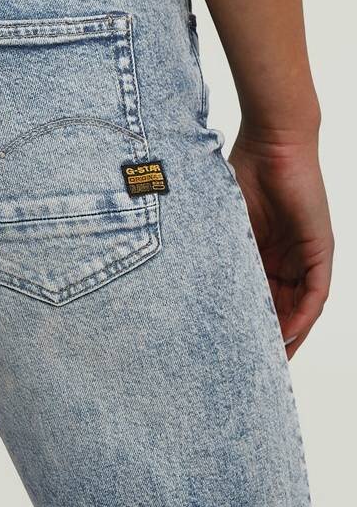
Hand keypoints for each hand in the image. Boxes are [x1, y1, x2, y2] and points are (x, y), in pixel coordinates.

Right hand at [227, 127, 333, 358]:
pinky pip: (316, 293)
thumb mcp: (223, 224)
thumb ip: (217, 251)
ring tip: (267, 359)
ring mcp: (305, 255)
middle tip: (246, 363)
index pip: (257, 296)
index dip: (245, 322)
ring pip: (299, 306)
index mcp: (260, 251)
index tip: (228, 346)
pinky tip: (288, 334)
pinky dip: (303, 315)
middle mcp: (285, 258)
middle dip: (265, 336)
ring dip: (287, 334)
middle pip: (279, 307)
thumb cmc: (242, 173)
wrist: (272, 143)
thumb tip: (185, 280)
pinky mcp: (320, 250)